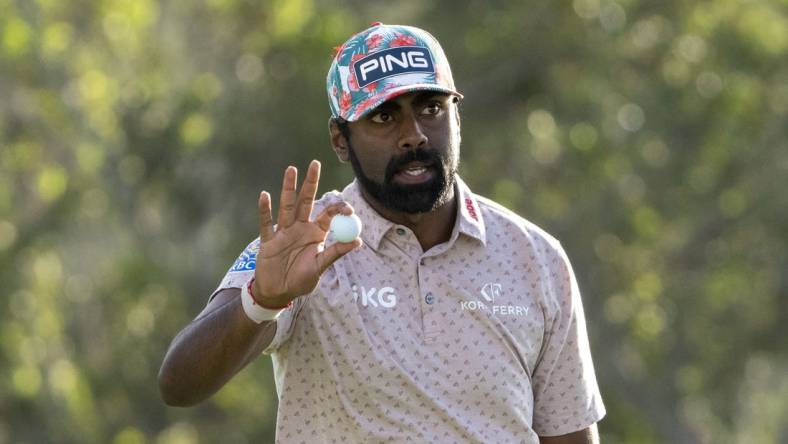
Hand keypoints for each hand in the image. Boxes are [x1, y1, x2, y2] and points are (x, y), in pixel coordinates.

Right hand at [253, 160, 360, 306]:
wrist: (278, 293)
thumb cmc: (301, 280)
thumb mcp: (320, 267)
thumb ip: (336, 253)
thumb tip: (358, 241)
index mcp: (316, 233)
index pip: (328, 215)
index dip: (337, 209)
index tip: (348, 207)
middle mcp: (300, 228)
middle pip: (306, 201)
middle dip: (310, 183)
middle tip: (315, 163)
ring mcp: (283, 232)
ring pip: (287, 206)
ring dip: (288, 188)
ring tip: (291, 169)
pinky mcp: (268, 240)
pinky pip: (266, 223)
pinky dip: (265, 210)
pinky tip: (265, 196)